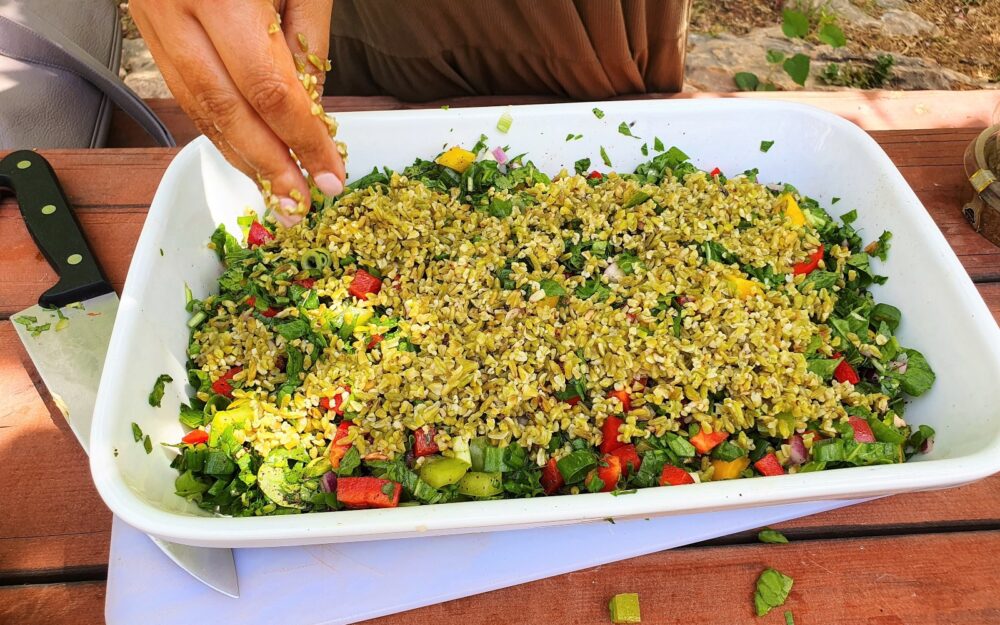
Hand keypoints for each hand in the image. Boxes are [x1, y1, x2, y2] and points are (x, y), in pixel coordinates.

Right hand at [130, 0, 343, 226]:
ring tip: (274, 191)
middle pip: (226, 108)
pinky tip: (242, 151)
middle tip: (299, 205)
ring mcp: (152, 17)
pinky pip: (180, 89)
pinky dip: (215, 126)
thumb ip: (306, 40)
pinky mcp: (144, 24)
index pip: (270, 88)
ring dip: (238, 155)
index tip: (329, 173)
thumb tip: (313, 111)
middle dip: (269, 164)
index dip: (302, 139)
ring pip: (195, 106)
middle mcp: (177, 8)